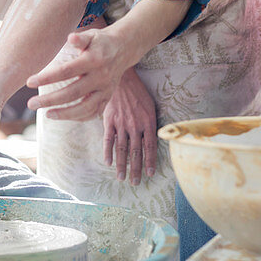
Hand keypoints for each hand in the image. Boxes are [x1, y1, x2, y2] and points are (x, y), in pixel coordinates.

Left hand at [26, 27, 130, 120]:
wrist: (124, 49)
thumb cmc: (100, 41)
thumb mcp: (91, 35)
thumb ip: (80, 38)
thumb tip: (70, 38)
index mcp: (93, 60)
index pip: (66, 71)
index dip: (47, 78)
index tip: (29, 82)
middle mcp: (100, 77)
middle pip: (73, 93)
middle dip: (50, 100)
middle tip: (31, 104)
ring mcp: (105, 89)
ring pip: (85, 107)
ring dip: (65, 114)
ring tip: (46, 114)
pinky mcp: (108, 97)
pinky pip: (93, 112)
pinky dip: (79, 117)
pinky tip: (63, 117)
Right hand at [102, 67, 156, 184]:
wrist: (121, 78)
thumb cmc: (138, 92)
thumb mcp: (150, 106)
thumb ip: (151, 124)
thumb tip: (152, 140)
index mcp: (148, 122)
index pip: (150, 147)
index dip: (150, 162)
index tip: (149, 174)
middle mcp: (135, 125)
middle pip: (136, 152)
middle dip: (136, 169)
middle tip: (135, 183)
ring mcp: (121, 124)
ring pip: (122, 149)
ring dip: (122, 165)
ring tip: (122, 178)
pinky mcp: (109, 120)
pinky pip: (108, 140)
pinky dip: (108, 152)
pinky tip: (108, 163)